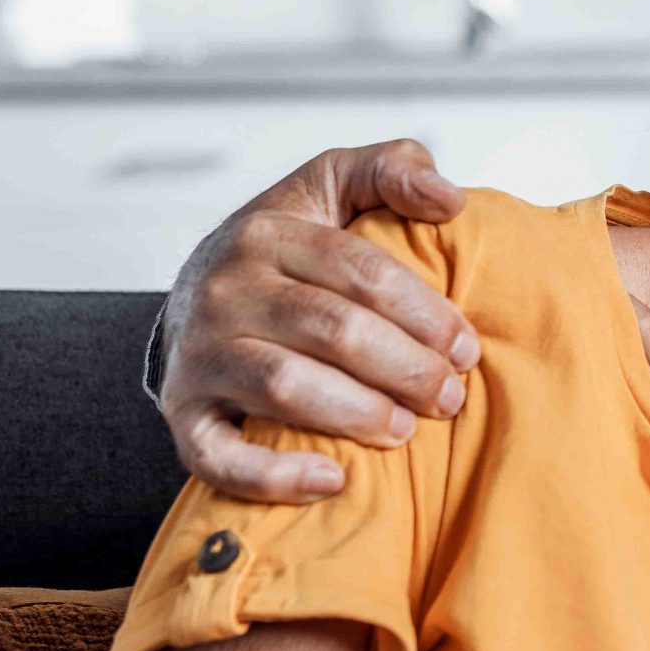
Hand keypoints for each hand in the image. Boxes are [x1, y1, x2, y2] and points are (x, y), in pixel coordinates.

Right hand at [160, 139, 479, 502]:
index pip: (361, 272)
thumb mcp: (333, 185)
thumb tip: (449, 198)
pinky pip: (217, 455)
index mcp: (268, 231)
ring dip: (357, 413)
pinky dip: (273, 476)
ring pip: (285, 387)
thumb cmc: (288, 241)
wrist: (194, 292)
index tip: (467, 347)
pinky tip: (333, 481)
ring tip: (407, 429)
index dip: (423, 312)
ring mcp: (199, 353)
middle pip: (331, 330)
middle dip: (405, 367)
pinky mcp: (182, 412)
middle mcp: (225, 290)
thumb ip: (391, 169)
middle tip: (451, 396)